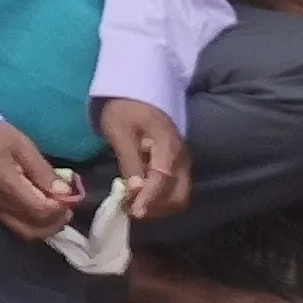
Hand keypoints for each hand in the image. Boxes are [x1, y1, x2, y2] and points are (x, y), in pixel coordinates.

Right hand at [0, 120, 80, 242]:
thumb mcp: (22, 145)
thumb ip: (43, 171)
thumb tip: (64, 192)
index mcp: (8, 187)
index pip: (41, 212)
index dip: (61, 208)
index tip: (70, 196)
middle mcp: (0, 203)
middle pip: (34, 230)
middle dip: (55, 223)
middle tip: (66, 208)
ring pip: (24, 232)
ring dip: (44, 227)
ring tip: (54, 211)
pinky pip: (14, 225)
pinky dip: (31, 224)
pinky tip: (37, 210)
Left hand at [97, 97, 191, 220]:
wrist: (137, 89)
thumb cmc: (125, 108)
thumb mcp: (120, 131)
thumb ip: (129, 161)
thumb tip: (135, 190)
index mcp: (168, 147)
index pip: (163, 181)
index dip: (148, 199)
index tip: (134, 212)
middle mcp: (181, 158)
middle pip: (179, 196)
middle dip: (156, 207)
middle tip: (131, 209)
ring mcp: (182, 162)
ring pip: (178, 195)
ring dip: (158, 205)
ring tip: (133, 204)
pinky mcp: (177, 163)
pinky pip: (174, 188)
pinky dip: (159, 197)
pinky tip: (140, 195)